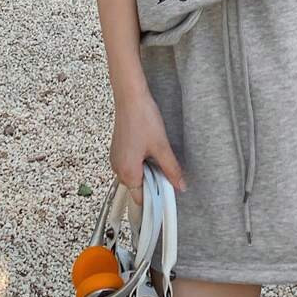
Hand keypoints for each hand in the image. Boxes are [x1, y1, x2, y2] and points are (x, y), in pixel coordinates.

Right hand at [110, 88, 186, 204]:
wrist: (130, 97)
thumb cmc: (142, 118)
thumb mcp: (161, 146)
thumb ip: (171, 169)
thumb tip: (180, 186)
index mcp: (127, 172)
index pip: (140, 199)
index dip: (156, 199)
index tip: (168, 194)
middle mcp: (118, 168)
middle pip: (137, 187)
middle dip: (153, 183)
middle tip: (168, 170)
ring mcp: (116, 159)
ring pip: (134, 175)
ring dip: (147, 172)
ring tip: (158, 155)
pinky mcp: (118, 150)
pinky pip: (130, 164)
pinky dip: (141, 163)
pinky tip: (150, 149)